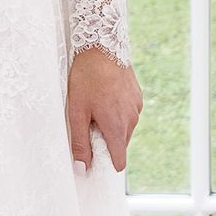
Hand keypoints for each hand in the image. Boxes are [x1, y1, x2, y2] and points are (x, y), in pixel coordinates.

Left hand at [67, 45, 141, 174]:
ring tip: (96, 108)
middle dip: (106, 142)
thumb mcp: (77, 112)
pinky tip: (106, 98)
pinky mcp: (138, 96)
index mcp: (117, 127)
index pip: (119, 161)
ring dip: (112, 127)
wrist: (103, 47)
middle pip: (120, 145)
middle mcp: (131, 120)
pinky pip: (128, 114)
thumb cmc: (87, 78)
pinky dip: (118, 113)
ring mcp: (137, 107)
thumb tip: (82, 168)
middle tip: (88, 124)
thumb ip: (80, 142)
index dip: (106, 164)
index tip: (93, 161)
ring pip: (125, 129)